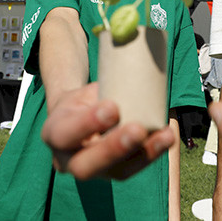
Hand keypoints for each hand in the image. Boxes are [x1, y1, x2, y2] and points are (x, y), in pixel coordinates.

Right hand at [41, 82, 174, 180]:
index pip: (66, 133)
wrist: (82, 117)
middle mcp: (67, 160)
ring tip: (164, 136)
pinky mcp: (115, 173)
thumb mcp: (84, 89)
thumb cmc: (85, 99)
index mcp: (54, 134)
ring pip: (116, 172)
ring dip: (143, 154)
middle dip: (115, 148)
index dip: (89, 123)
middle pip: (86, 165)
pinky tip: (167, 138)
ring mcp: (93, 172)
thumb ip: (104, 84)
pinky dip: (153, 153)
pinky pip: (134, 168)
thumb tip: (132, 49)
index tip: (113, 106)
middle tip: (137, 129)